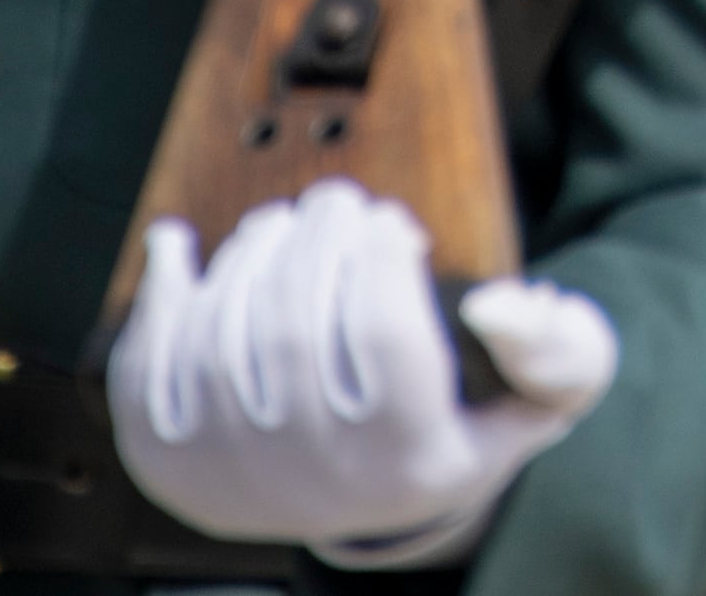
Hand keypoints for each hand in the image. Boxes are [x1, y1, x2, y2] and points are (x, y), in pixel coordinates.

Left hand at [110, 182, 613, 564]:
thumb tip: (499, 303)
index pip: (382, 330)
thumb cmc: (457, 425)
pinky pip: (149, 366)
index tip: (391, 224)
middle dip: (314, 233)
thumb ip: (557, 348)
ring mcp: (233, 476)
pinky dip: (160, 293)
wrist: (369, 503)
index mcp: (408, 460)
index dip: (381, 250)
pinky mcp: (170, 464)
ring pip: (223, 333)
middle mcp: (315, 479)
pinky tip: (179, 251)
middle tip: (335, 202)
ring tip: (282, 227)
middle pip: (294, 321)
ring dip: (249, 251)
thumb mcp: (540, 399)